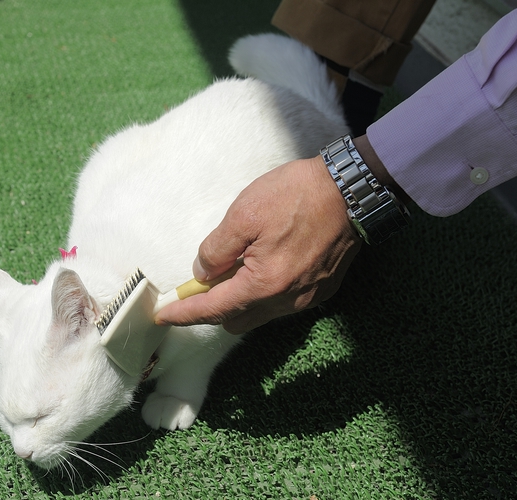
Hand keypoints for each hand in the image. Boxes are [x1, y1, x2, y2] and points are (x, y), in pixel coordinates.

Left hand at [155, 154, 361, 333]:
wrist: (352, 189)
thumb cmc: (297, 196)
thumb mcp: (244, 214)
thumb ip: (216, 249)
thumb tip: (202, 273)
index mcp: (265, 284)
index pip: (214, 310)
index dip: (185, 315)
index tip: (164, 317)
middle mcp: (287, 301)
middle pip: (236, 320)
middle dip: (214, 307)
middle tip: (203, 279)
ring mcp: (308, 298)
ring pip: (260, 313)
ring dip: (241, 298)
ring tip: (237, 265)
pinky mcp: (323, 290)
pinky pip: (282, 303)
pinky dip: (264, 292)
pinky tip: (265, 264)